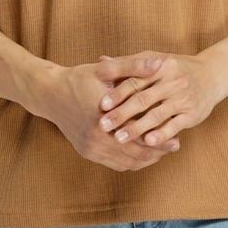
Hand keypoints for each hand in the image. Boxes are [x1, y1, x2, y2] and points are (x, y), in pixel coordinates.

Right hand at [44, 58, 181, 171]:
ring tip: (162, 150)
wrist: (49, 94)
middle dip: (157, 151)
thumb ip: (134, 66)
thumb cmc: (79, 78)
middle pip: (135, 154)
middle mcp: (96, 139)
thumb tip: (160, 63)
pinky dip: (131, 161)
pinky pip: (115, 164)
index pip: (139, 136)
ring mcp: (90, 149)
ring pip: (126, 163)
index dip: (160, 138)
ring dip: (146, 158)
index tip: (178, 136)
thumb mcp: (106, 69)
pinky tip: (142, 153)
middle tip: (175, 144)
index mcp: (103, 119)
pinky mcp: (86, 153)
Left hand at [93, 51, 227, 147]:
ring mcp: (183, 97)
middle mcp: (172, 80)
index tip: (101, 105)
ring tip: (119, 138)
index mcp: (159, 65)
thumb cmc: (175, 68)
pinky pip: (175, 125)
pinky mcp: (192, 113)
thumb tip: (100, 61)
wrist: (212, 74)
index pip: (135, 80)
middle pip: (143, 99)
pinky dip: (161, 134)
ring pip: (157, 114)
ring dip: (137, 128)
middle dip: (122, 113)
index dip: (117, 93)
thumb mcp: (154, 60)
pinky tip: (147, 142)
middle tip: (103, 126)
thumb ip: (128, 63)